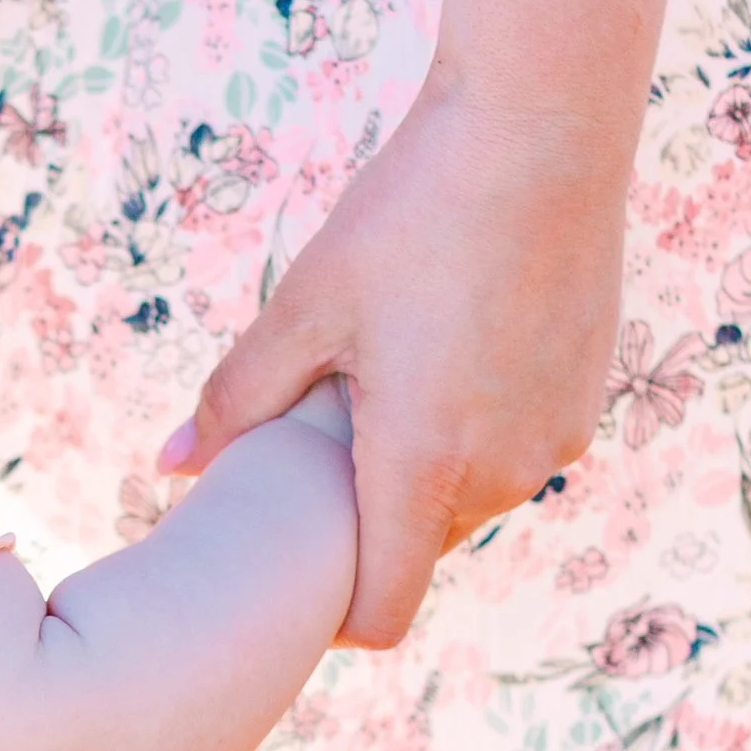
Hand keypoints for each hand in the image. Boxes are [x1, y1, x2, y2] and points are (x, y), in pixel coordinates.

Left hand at [163, 76, 625, 647]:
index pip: (384, 613)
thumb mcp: (305, 307)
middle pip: (416, 551)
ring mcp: (553, 444)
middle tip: (323, 441)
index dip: (333, 618)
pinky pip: (513, 456)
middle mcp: (501, 475)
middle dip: (367, 520)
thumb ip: (236, 400)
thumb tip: (166, 468)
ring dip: (422, 472)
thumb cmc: (410, 215)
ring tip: (390, 380)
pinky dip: (473, 433)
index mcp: (423, 464)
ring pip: (466, 502)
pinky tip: (449, 352)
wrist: (543, 132)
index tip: (295, 587)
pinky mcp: (584, 407)